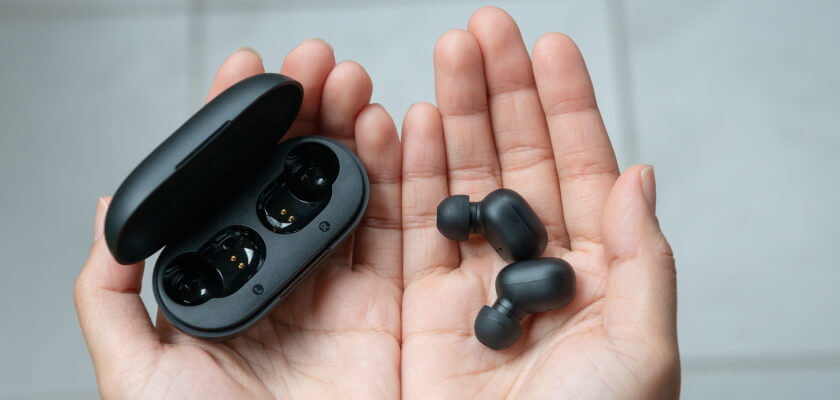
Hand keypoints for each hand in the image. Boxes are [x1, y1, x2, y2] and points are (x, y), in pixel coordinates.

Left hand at [75, 42, 401, 398]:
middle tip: (316, 68)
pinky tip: (395, 136)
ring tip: (355, 90)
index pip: (229, 189)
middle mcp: (282, 282)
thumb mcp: (135, 375)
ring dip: (354, 132)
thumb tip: (105, 212)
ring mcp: (338, 294)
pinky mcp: (389, 314)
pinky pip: (399, 237)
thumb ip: (109, 297)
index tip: (247, 74)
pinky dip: (403, 181)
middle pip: (295, 180)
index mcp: (222, 285)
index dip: (235, 128)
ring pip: (349, 194)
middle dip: (306, 114)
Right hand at [400, 7, 679, 398]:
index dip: (565, 103)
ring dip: (454, 114)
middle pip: (514, 156)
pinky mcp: (420, 304)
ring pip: (461, 178)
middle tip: (484, 30)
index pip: (580, 165)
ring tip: (447, 55)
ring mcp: (471, 280)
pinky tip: (409, 123)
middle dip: (500, 90)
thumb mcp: (643, 348)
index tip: (550, 44)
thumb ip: (644, 257)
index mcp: (594, 268)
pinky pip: (412, 224)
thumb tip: (641, 173)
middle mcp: (530, 265)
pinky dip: (407, 171)